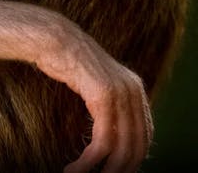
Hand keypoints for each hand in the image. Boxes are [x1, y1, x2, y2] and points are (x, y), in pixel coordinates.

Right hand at [35, 24, 152, 172]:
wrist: (52, 38)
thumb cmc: (64, 60)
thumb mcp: (94, 81)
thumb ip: (107, 100)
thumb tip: (108, 128)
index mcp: (135, 87)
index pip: (145, 135)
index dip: (133, 159)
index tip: (116, 171)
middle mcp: (134, 90)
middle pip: (137, 145)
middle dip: (121, 169)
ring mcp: (121, 92)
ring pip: (121, 147)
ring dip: (104, 170)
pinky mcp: (104, 97)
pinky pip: (103, 140)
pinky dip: (91, 159)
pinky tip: (77, 167)